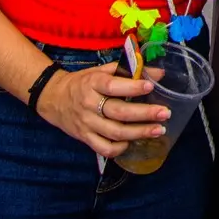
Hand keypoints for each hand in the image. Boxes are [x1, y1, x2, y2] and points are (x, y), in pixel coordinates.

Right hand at [37, 63, 171, 157]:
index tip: (150, 86)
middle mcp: (89, 104)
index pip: (112, 86)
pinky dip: (120, 148)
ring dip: (139, 133)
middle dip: (144, 114)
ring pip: (114, 133)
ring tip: (159, 130)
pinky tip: (133, 142)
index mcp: (93, 83)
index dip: (132, 87)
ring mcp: (87, 123)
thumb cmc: (84, 82)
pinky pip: (104, 148)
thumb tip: (160, 74)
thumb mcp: (102, 71)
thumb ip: (129, 71)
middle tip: (164, 113)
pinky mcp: (84, 138)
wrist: (54, 98)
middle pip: (118, 112)